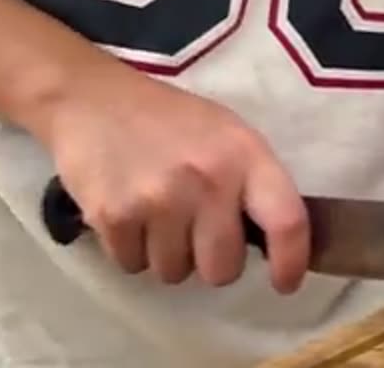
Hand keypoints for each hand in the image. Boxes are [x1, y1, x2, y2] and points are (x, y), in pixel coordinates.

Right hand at [36, 63, 308, 293]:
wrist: (92, 101)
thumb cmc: (172, 121)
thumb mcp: (229, 135)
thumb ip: (251, 183)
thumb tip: (269, 242)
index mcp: (245, 155)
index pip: (286, 221)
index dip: (291, 261)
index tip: (285, 283)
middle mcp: (208, 180)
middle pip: (223, 269)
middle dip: (212, 263)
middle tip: (198, 234)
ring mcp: (159, 200)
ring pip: (175, 273)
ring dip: (168, 256)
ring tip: (158, 216)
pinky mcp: (114, 216)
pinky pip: (133, 265)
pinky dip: (132, 250)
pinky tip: (130, 213)